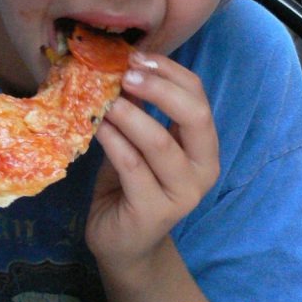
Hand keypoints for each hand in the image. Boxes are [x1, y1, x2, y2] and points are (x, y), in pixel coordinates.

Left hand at [86, 51, 218, 285]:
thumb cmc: (130, 188)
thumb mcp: (138, 144)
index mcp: (204, 148)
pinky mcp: (154, 211)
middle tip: (125, 74)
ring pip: (159, 142)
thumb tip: (120, 66)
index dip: (170, 73)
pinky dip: (113, 140)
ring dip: (129, 114)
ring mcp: (182, 194)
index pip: (199, 98)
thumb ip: (139, 112)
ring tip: (104, 100)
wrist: (122, 243)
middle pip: (194, 115)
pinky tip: (97, 126)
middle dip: (159, 88)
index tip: (136, 58)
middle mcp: (202, 170)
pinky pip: (132, 166)